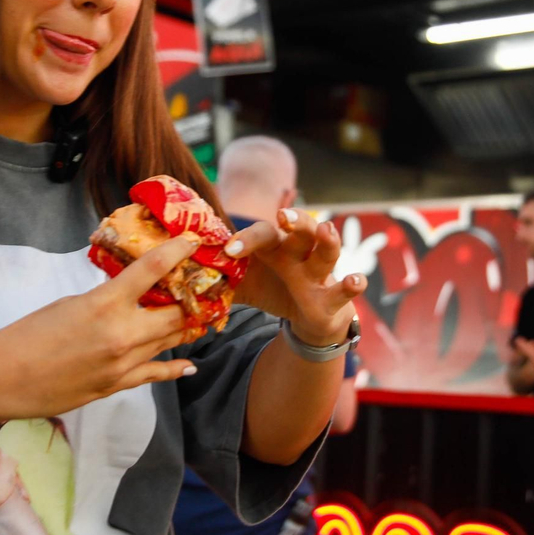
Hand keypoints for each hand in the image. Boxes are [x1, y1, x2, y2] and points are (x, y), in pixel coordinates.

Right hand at [0, 235, 201, 421]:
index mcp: (106, 303)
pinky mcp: (117, 386)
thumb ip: (106, 297)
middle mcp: (122, 334)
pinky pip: (155, 374)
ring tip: (204, 316)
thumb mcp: (70, 303)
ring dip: (187, 327)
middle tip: (206, 286)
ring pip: (170, 341)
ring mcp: (123, 364)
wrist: (4, 379)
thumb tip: (129, 292)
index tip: (192, 241)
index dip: (177, 252)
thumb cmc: (28, 334)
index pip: (152, 270)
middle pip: (175, 312)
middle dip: (193, 297)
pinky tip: (190, 366)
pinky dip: (174, 369)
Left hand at [226, 209, 365, 345]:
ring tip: (326, 230)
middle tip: (283, 216)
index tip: (229, 250)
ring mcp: (319, 273)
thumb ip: (217, 280)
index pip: (261, 234)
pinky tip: (355, 281)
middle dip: (296, 220)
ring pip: (327, 252)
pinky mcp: (333, 297)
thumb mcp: (242, 286)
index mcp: (274, 248)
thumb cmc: (272, 291)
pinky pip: (344, 289)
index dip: (246, 240)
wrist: (306, 317)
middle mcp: (299, 254)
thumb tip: (177, 280)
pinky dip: (353, 285)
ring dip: (327, 241)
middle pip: (301, 230)